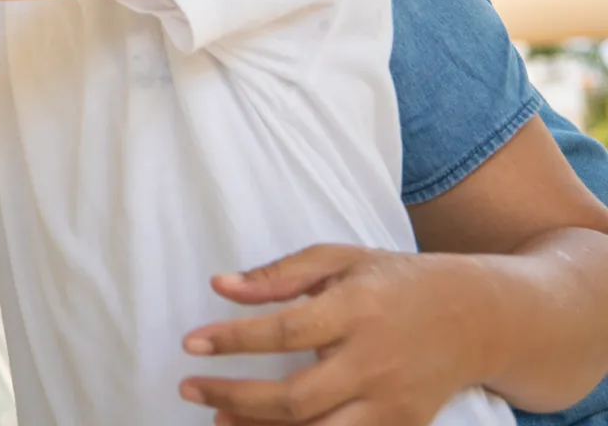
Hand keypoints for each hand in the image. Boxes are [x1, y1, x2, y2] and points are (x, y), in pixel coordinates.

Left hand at [179, 244, 495, 424]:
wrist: (480, 317)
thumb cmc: (395, 280)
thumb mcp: (340, 259)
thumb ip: (279, 274)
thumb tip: (220, 286)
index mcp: (357, 310)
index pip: (285, 331)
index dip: (233, 340)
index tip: (191, 344)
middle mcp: (376, 362)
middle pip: (297, 398)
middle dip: (235, 397)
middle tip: (189, 388)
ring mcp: (393, 401)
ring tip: (218, 417)